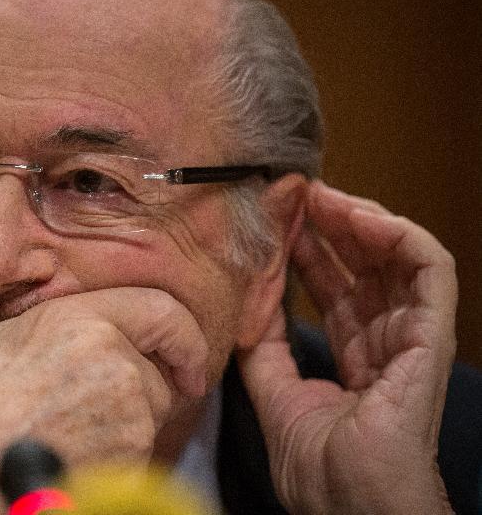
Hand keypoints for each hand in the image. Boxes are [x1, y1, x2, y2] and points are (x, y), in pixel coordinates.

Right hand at [0, 262, 207, 513]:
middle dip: (160, 382)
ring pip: (157, 411)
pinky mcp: (132, 451)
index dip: (180, 334)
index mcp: (76, 319)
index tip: (181, 359)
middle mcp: (112, 354)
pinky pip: (147, 449)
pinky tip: (82, 457)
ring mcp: (127, 405)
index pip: (160, 308)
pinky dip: (127, 455)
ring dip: (135, 422)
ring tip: (81, 434)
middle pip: (165, 366)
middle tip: (149, 399)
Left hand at [238, 181, 456, 513]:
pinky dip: (397, 236)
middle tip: (296, 195)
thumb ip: (263, 345)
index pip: (333, 288)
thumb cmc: (320, 469)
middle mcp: (385, 340)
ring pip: (396, 257)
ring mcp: (411, 335)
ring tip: (321, 196)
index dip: (307, 252)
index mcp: (354, 355)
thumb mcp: (273, 392)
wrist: (351, 506)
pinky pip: (429, 270)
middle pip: (362, 266)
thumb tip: (246, 299)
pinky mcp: (432, 335)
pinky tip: (358, 216)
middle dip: (329, 226)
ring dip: (359, 219)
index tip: (277, 221)